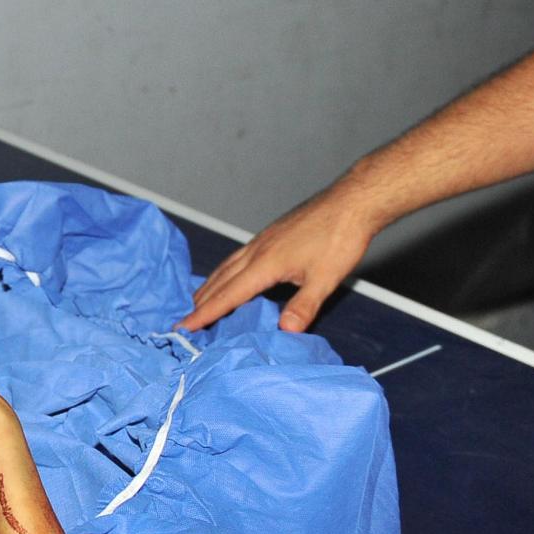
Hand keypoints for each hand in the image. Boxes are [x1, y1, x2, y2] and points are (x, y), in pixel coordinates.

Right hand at [176, 190, 376, 332]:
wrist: (350, 201)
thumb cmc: (340, 238)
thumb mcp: (325, 278)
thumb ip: (304, 306)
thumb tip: (285, 331)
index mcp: (266, 263)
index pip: (228, 294)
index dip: (205, 313)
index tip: (183, 326)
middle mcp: (257, 250)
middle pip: (220, 279)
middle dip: (201, 302)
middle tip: (184, 320)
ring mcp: (263, 240)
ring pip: (227, 265)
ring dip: (210, 285)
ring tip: (198, 299)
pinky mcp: (271, 234)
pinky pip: (237, 256)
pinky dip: (225, 270)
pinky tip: (231, 273)